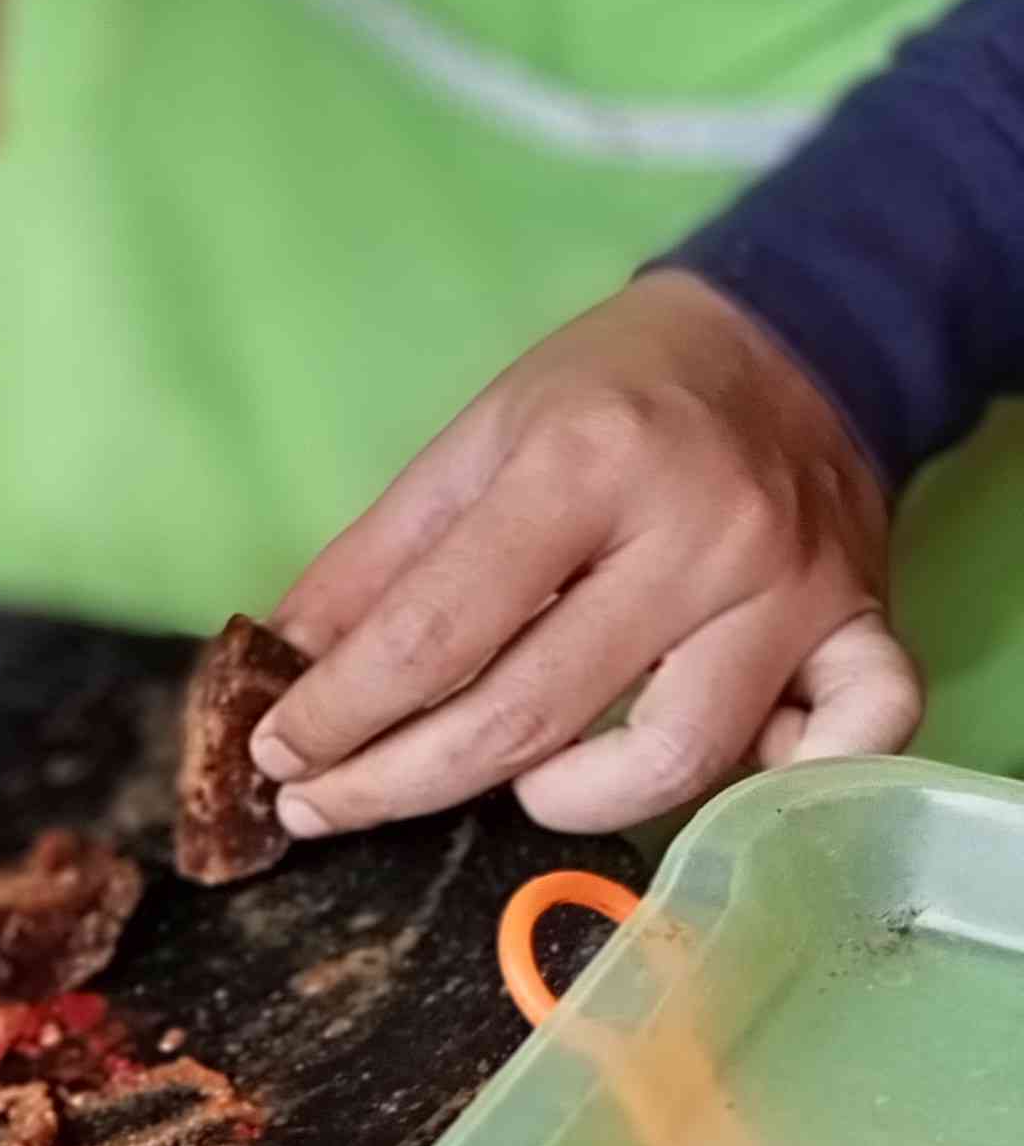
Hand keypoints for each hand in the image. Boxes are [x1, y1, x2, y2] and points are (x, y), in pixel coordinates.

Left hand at [252, 270, 921, 836]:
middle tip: (325, 809)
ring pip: (675, 759)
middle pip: (532, 714)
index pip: (437, 633)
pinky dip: (777, 787)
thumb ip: (376, 559)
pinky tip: (698, 792)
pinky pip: (846, 741)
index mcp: (584, 466)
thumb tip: (282, 662)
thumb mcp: (476, 439)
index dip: (342, 713)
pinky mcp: (867, 624)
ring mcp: (794, 591)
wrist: (793, 336)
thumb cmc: (613, 392)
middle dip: (401, 782)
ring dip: (567, 801)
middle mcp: (697, 534)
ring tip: (511, 785)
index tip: (278, 760)